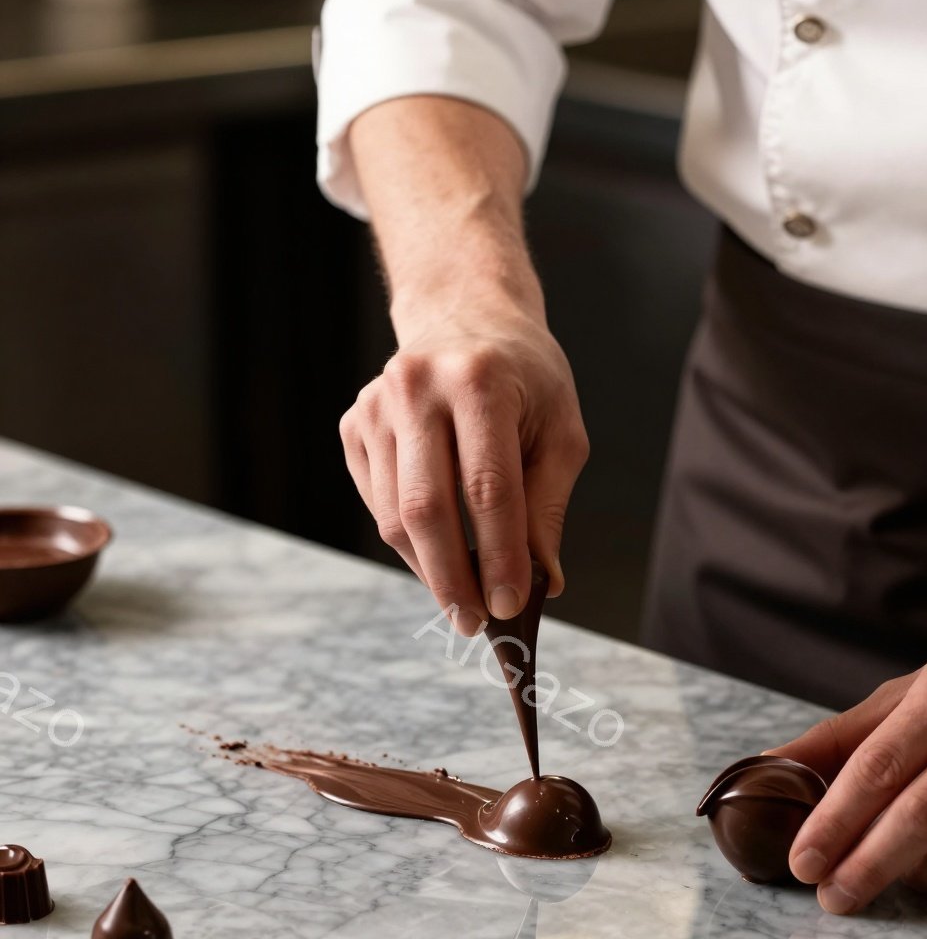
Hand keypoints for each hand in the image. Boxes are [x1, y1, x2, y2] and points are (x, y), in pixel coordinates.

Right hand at [340, 306, 588, 634]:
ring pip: (393, 516)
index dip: (499, 555)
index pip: (487, 489)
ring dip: (429, 568)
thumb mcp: (560, 432)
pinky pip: (376, 504)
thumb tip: (541, 583)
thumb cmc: (525, 380)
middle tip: (475, 622)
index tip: (510, 606)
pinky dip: (408, 542)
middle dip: (453, 577)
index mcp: (478, 381)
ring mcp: (376, 405)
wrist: (466, 316)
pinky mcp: (353, 424)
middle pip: (426, 508)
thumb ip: (548, 508)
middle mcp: (416, 387)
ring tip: (462, 598)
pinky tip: (438, 552)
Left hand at [771, 640, 926, 912]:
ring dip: (918, 879)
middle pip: (922, 818)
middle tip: (831, 898)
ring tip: (900, 868)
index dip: (834, 822)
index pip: (881, 766)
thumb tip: (760, 772)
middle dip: (865, 868)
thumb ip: (839, 738)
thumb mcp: (910, 696)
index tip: (801, 863)